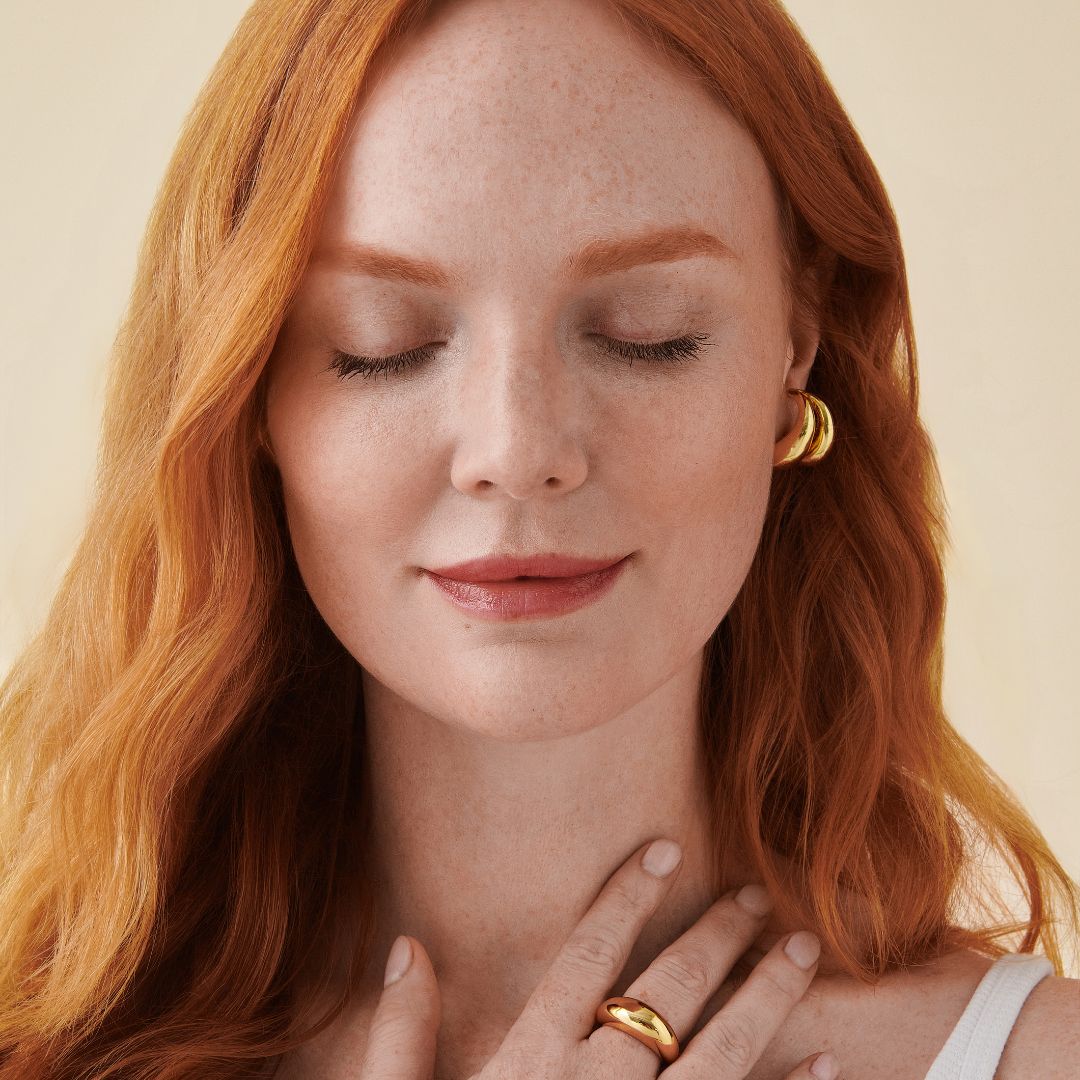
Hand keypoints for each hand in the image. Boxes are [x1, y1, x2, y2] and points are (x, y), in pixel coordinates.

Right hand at [359, 838, 839, 1078]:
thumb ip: (399, 1036)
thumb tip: (406, 946)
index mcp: (527, 1065)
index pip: (586, 957)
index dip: (627, 897)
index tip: (664, 851)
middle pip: (667, 993)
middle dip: (716, 935)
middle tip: (753, 895)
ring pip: (722, 1053)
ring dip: (767, 996)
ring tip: (803, 951)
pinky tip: (825, 1061)